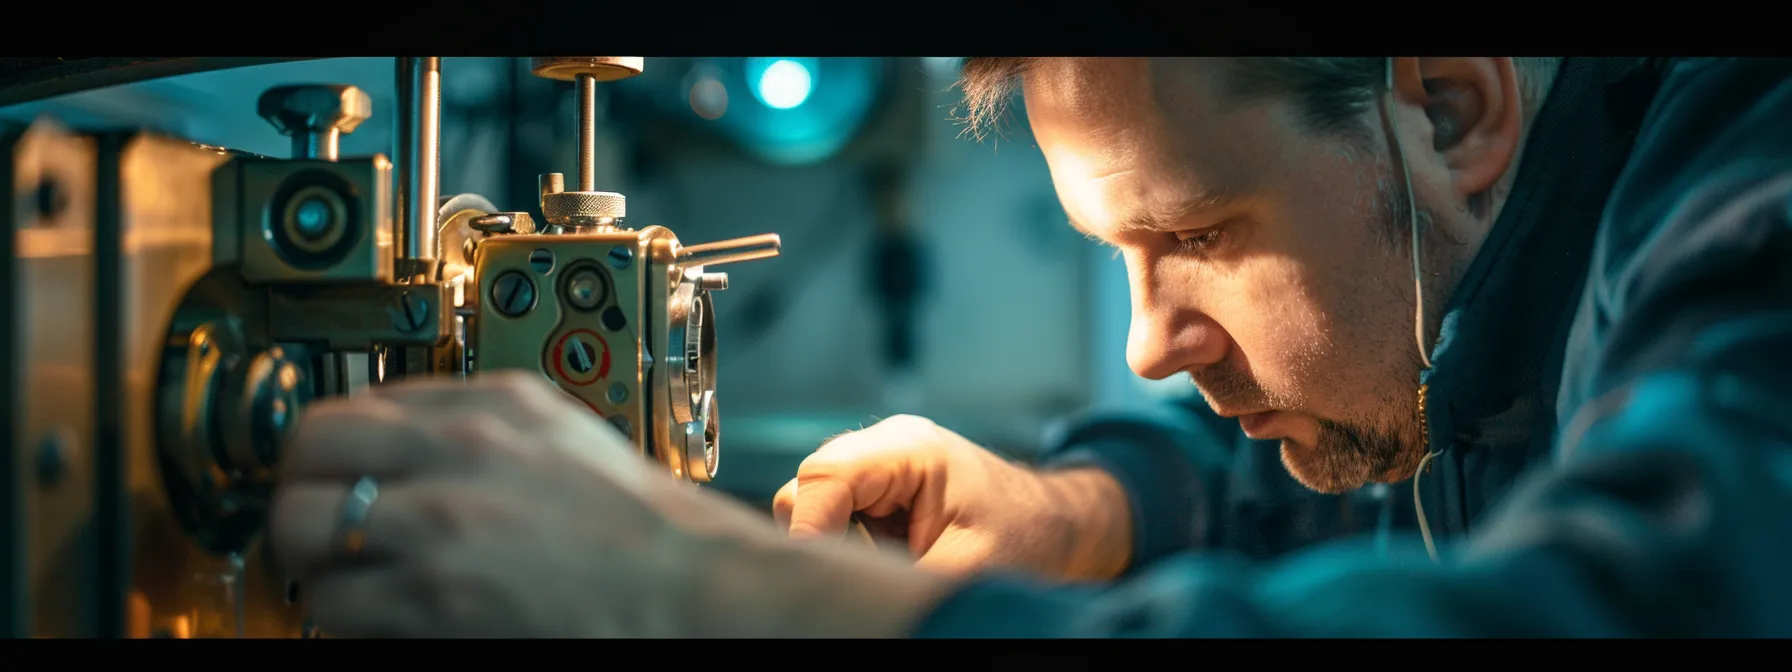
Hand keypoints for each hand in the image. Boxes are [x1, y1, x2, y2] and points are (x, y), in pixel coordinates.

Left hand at [267, 371, 953, 637]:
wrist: (693, 590)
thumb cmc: (648, 531)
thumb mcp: (566, 438)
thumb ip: (486, 428)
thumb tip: (414, 443)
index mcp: (493, 404)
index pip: (360, 400)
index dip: (339, 444)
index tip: (337, 468)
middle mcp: (454, 451)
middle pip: (309, 447)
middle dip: (304, 489)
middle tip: (320, 521)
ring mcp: (436, 523)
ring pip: (301, 526)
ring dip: (315, 556)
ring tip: (347, 575)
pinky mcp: (429, 598)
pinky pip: (334, 602)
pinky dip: (344, 614)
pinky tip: (381, 614)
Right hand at [773, 415, 1133, 580]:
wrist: (1055, 526)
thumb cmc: (1025, 536)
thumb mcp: (965, 565)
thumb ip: (901, 576)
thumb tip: (853, 592)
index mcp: (908, 449)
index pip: (825, 477)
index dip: (810, 529)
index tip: (825, 573)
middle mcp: (884, 447)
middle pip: (808, 488)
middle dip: (825, 536)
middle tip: (878, 568)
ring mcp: (877, 466)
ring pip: (813, 505)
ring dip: (840, 542)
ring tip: (898, 560)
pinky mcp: (876, 490)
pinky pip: (834, 517)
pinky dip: (851, 544)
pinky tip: (893, 555)